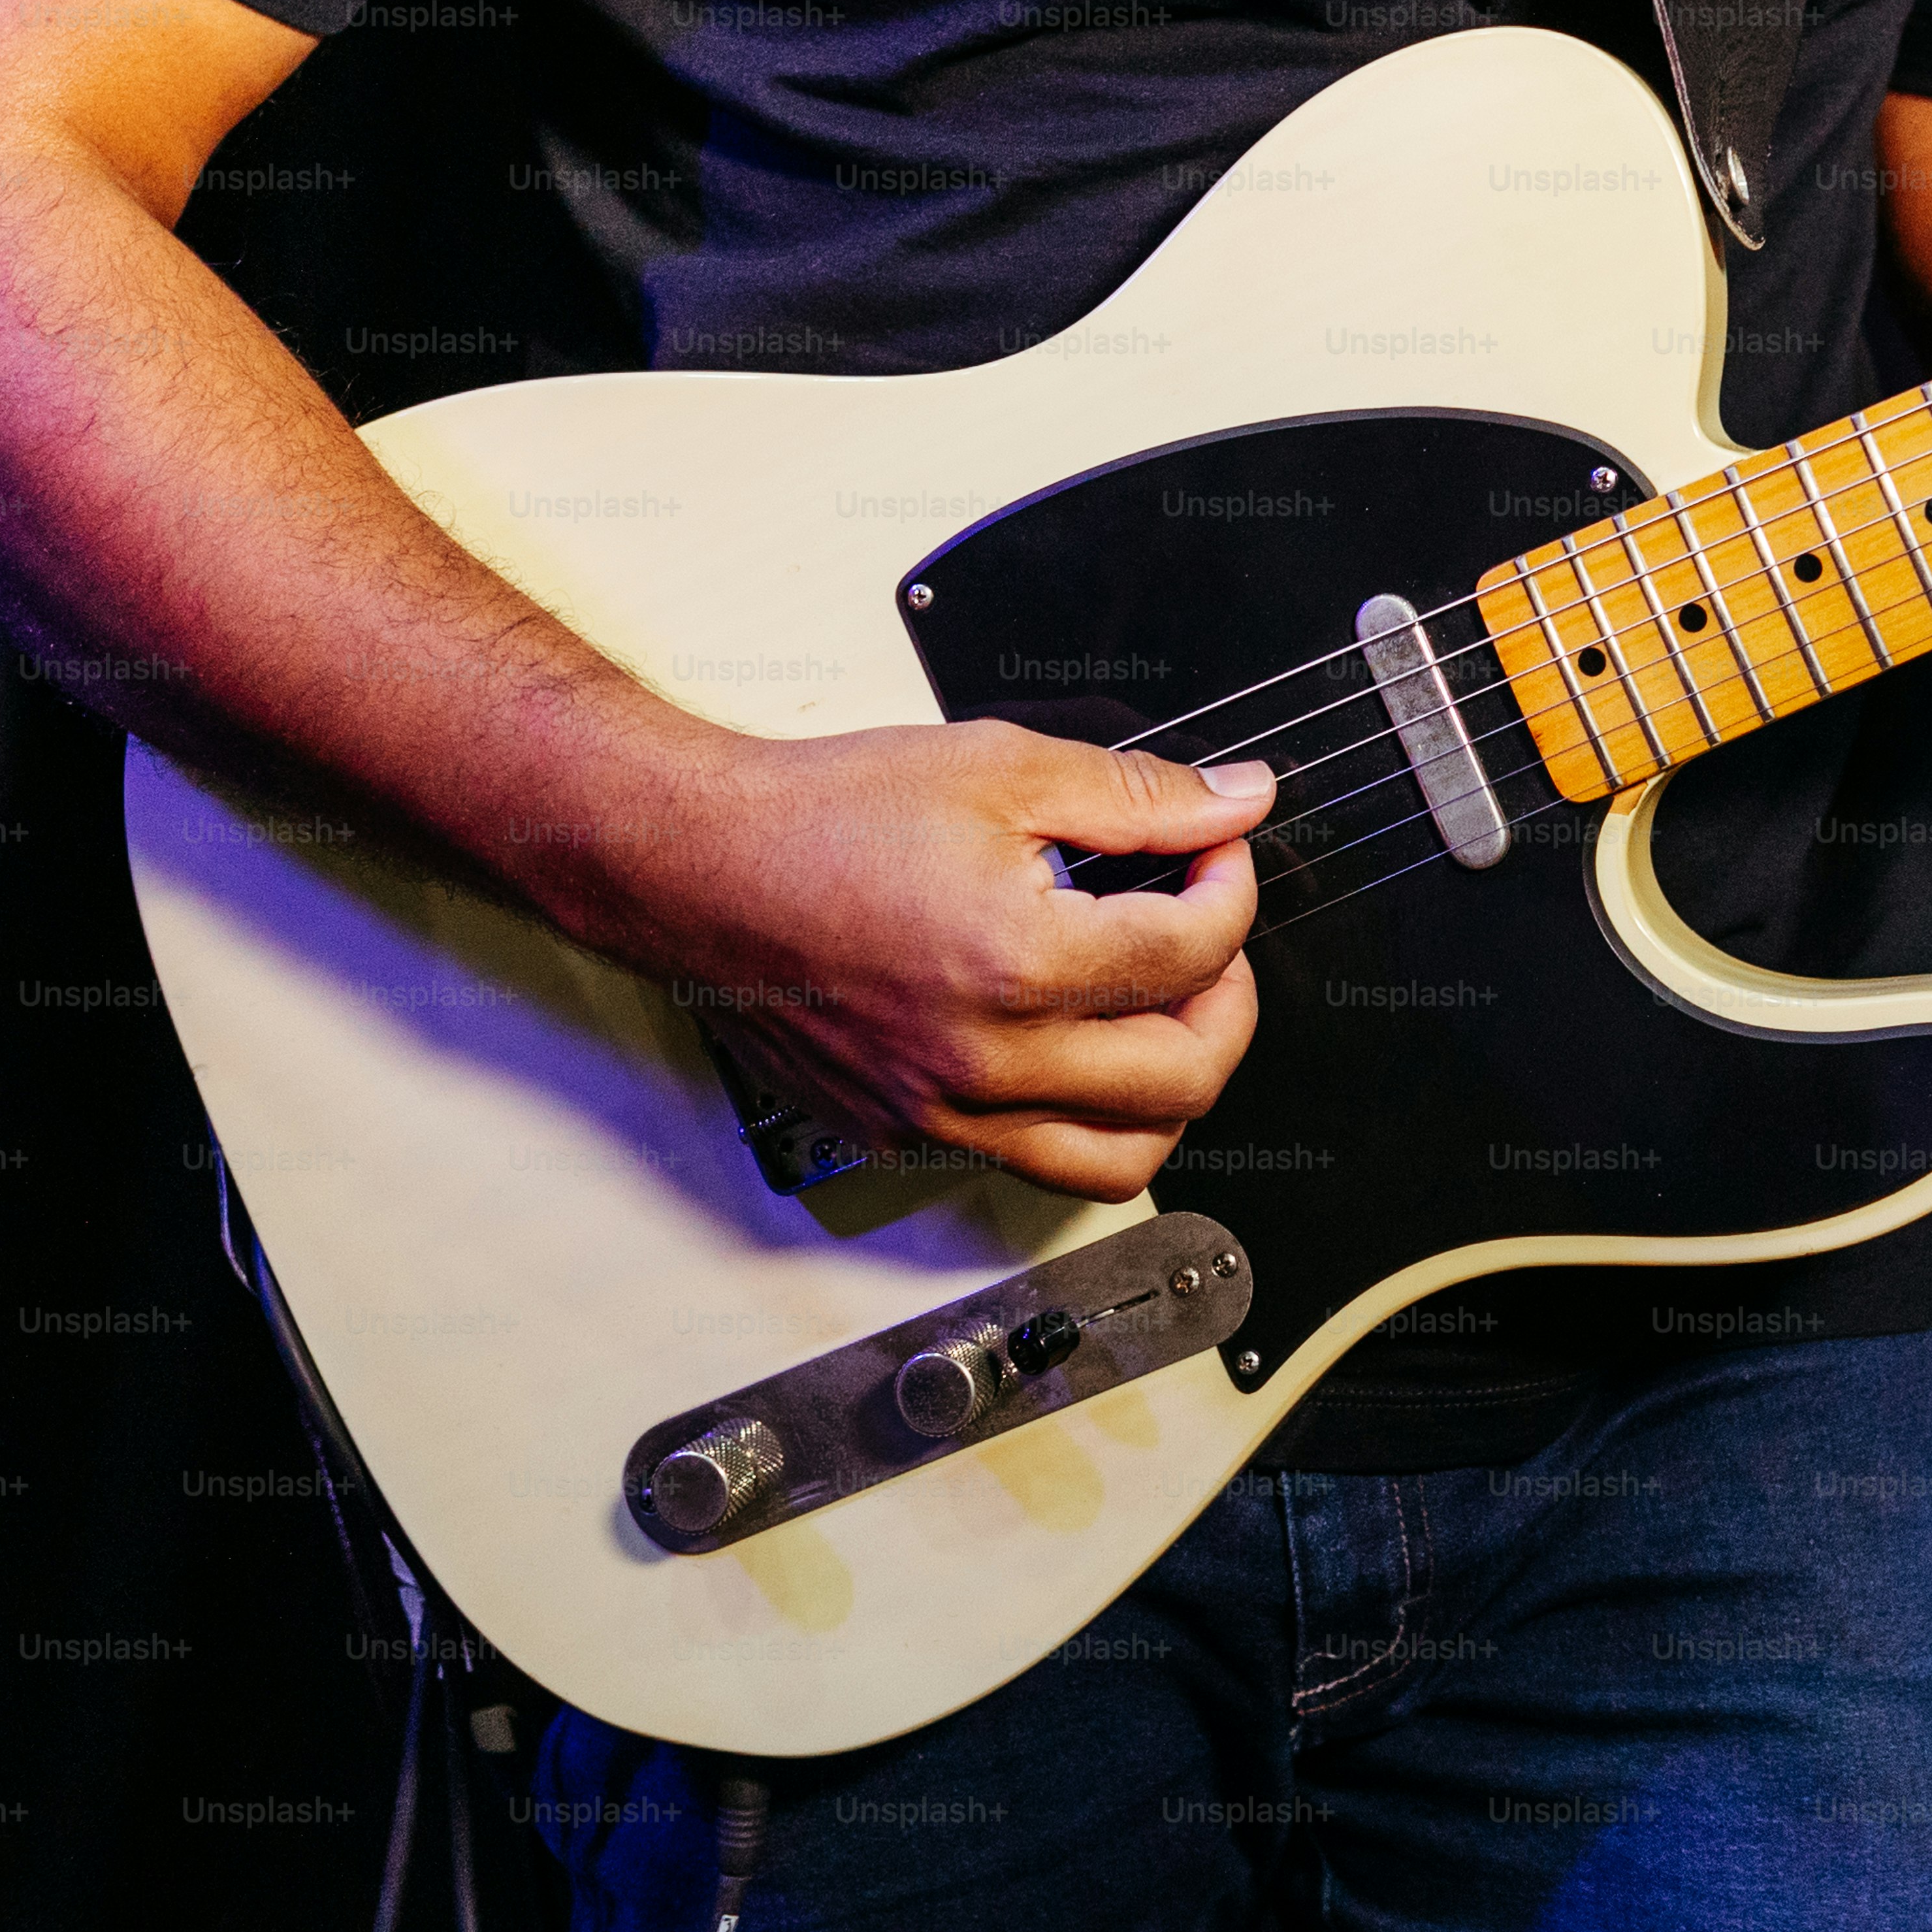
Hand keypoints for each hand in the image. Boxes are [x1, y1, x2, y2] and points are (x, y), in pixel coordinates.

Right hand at [584, 719, 1274, 1203]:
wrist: (695, 864)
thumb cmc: (821, 816)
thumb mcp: (999, 768)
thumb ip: (1136, 795)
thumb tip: (1236, 802)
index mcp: (1016, 963)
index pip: (1192, 954)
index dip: (1231, 890)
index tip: (1217, 855)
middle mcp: (984, 1059)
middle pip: (1185, 1077)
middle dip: (1228, 1001)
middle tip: (1208, 942)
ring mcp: (942, 1112)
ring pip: (1121, 1159)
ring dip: (1171, 1089)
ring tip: (1161, 1014)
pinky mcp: (906, 1133)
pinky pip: (1033, 1162)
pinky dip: (1083, 1118)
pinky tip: (1075, 1046)